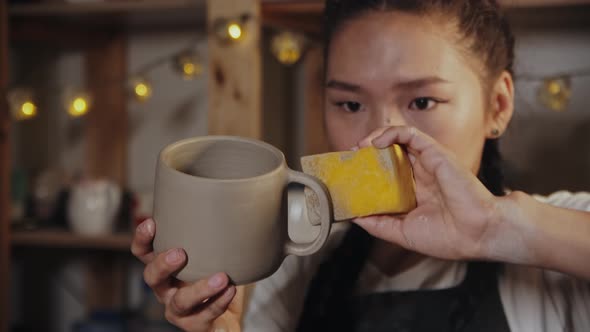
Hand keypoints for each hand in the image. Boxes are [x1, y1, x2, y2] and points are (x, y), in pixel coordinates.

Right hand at [131, 218, 242, 331]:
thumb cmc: (217, 279)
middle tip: (180, 253)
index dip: (142, 240)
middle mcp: (166, 289)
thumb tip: (231, 205)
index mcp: (165, 269)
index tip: (151, 223)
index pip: (144, 253)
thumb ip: (214, 236)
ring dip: (200, 289)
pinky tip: (230, 290)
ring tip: (221, 278)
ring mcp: (178, 310)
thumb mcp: (213, 255)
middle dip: (163, 264)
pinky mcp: (195, 325)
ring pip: (180, 302)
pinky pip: (205, 315)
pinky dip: (219, 301)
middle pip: (152, 278)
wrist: (227, 318)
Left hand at [352, 126, 503, 260]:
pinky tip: (375, 143)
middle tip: (350, 158)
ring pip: (398, 140)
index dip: (367, 172)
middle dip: (367, 154)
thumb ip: (378, 223)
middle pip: (389, 156)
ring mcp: (428, 163)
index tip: (349, 175)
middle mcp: (420, 175)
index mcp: (414, 194)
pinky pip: (410, 134)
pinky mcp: (435, 153)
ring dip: (375, 139)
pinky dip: (391, 133)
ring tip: (359, 147)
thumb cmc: (448, 237)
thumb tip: (352, 216)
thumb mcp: (401, 233)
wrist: (477, 233)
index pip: (386, 176)